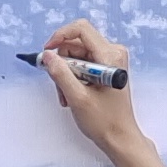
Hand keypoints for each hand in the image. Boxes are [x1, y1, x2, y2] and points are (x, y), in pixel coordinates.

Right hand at [36, 20, 145, 162]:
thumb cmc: (104, 121)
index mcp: (110, 55)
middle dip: (62, 64)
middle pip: (76, 43)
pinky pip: (82, 64)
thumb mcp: (77, 98)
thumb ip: (60, 74)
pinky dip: (73, 78)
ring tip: (66, 97)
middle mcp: (113, 53)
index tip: (47, 53)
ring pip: (76, 55)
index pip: (81, 29)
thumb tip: (47, 55)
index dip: (60, 36)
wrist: (120, 137)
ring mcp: (110, 60)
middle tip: (59, 87)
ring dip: (66, 74)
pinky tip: (72, 95)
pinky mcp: (106, 68)